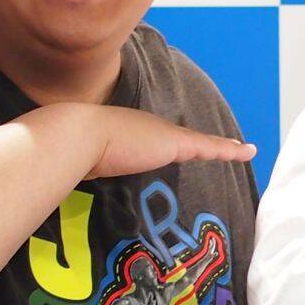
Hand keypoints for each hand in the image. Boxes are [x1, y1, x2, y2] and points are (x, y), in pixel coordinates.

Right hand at [45, 103, 256, 178]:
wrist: (77, 135)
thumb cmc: (70, 149)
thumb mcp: (77, 158)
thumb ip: (78, 166)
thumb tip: (56, 177)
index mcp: (127, 130)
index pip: (151, 138)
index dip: (164, 143)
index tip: (169, 147)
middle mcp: (148, 127)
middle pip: (179, 139)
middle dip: (199, 146)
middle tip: (222, 149)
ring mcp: (162, 135)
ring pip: (199, 143)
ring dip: (221, 148)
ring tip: (241, 150)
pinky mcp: (174, 144)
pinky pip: (210, 148)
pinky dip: (229, 150)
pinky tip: (248, 152)